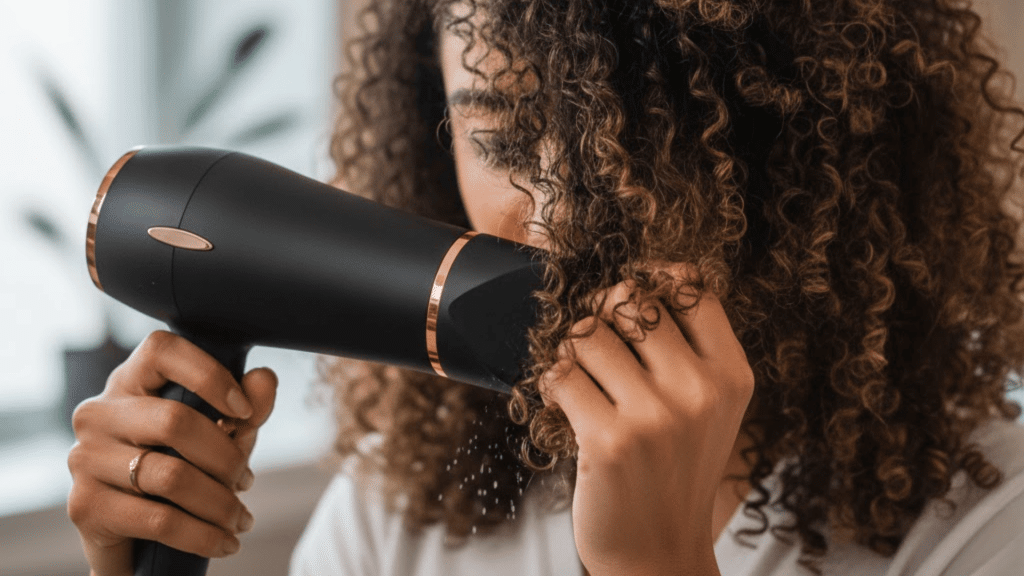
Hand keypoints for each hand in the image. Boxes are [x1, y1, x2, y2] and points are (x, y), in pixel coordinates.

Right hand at [67, 330, 277, 575]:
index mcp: (133, 379)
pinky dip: (203, 535)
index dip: (210, 375)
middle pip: (175, 421)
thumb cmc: (184, 463)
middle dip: (226, 457)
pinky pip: (157, 520)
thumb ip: (248, 405)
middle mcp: (100, 412)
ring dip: (220, 503)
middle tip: (245, 480)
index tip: (244, 412)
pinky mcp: (85, 505)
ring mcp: (85, 458)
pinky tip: (225, 542)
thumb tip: (263, 379)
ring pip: (170, 476)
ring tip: (240, 518)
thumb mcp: (224, 431)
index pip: (163, 350)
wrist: (139, 532)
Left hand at [538, 262, 752, 575]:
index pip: (693, 287)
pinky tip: (565, 404)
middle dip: (603, 314)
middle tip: (597, 344)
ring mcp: (654, 416)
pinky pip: (561, 374)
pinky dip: (553, 383)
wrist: (659, 553)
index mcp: (731, 376)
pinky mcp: (607, 440)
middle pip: (631, 300)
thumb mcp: (708, 411)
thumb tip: (633, 285)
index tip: (632, 302)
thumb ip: (688, 352)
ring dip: (573, 351)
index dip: (654, 280)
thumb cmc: (674, 473)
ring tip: (582, 379)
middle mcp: (699, 391)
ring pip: (587, 332)